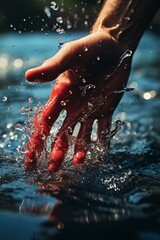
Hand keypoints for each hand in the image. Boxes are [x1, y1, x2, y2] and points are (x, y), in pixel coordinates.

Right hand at [25, 29, 131, 170]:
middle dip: (57, 151)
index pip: (45, 122)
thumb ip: (53, 67)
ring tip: (77, 164)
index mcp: (60, 96)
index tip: (31, 158)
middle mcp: (73, 107)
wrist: (113, 47)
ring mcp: (90, 109)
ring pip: (82, 134)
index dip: (37, 140)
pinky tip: (101, 151)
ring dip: (79, 149)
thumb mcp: (70, 55)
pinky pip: (104, 128)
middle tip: (53, 169)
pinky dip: (103, 139)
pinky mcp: (106, 109)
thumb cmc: (89, 48)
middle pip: (62, 133)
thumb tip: (28, 77)